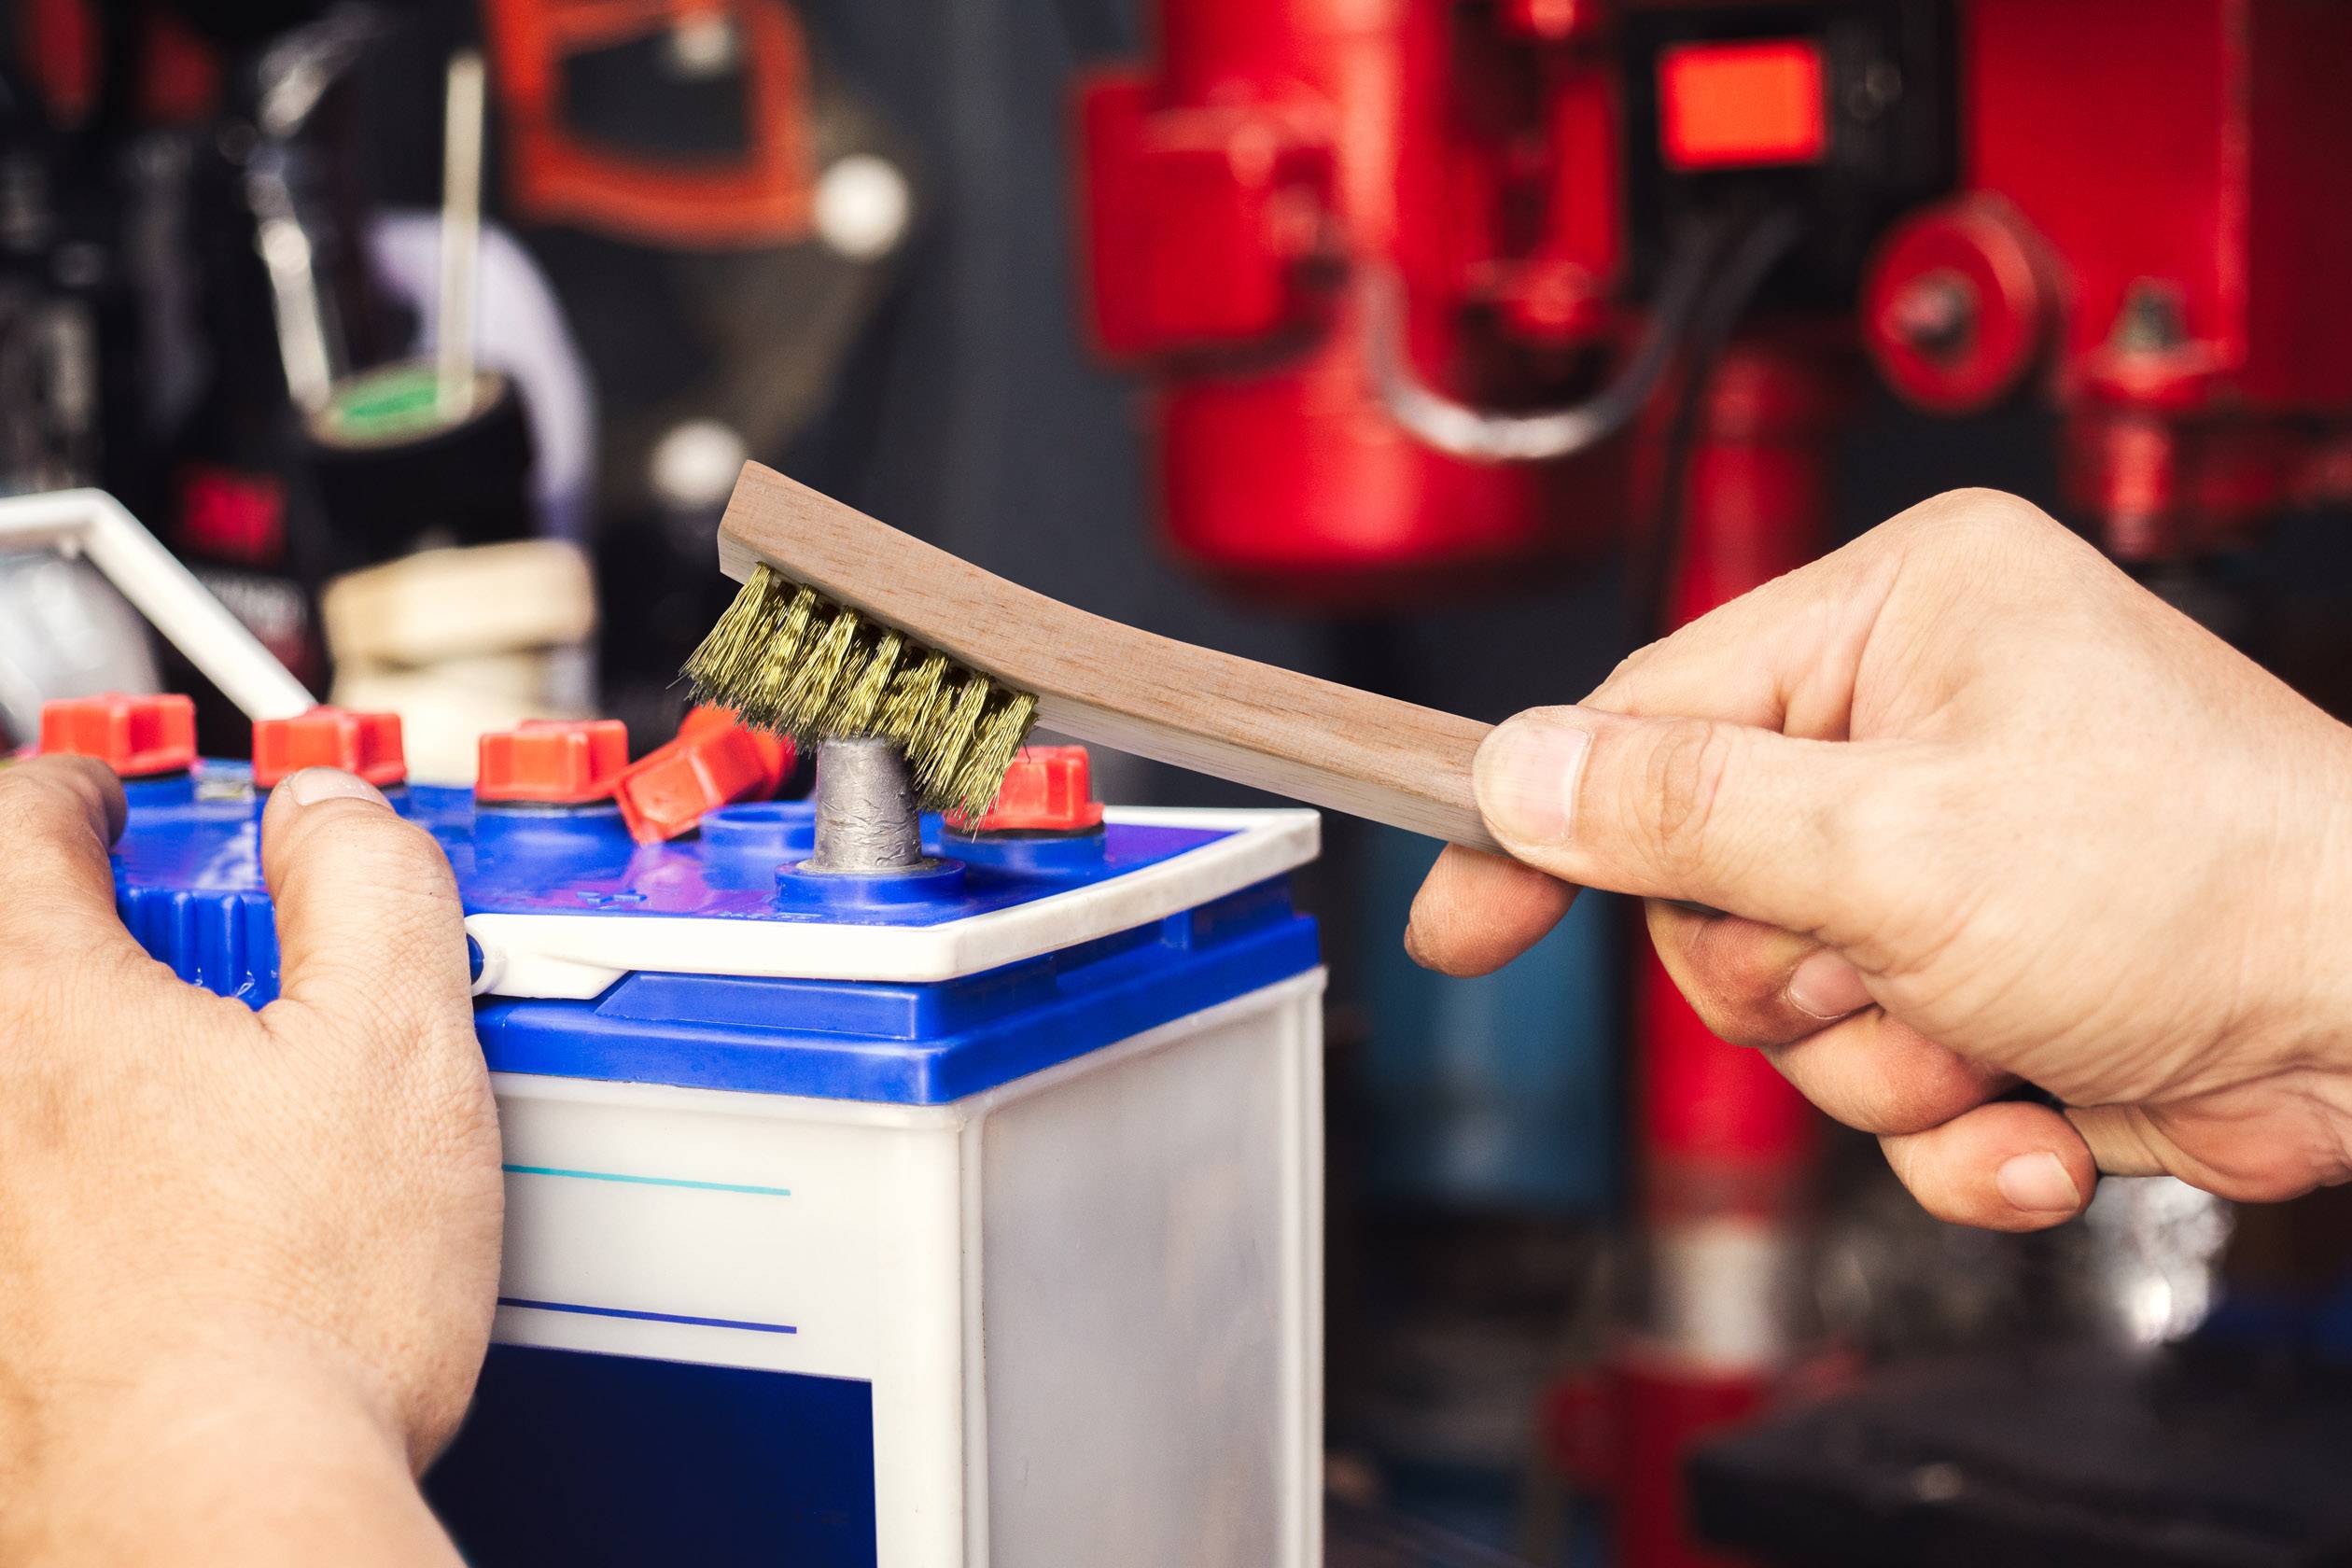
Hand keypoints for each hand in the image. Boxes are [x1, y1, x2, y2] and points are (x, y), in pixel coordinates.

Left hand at [0, 757, 499, 1565]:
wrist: (210, 1519)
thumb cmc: (296, 1313)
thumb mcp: (399, 1048)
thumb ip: (371, 887)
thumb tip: (333, 816)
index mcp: (41, 1008)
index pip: (18, 828)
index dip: (78, 793)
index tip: (107, 801)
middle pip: (3, 964)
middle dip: (81, 939)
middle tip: (181, 962)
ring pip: (19, 1094)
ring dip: (79, 1065)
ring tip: (200, 1106)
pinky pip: (20, 1204)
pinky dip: (69, 1181)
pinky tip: (167, 1231)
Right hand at [1409, 489, 2351, 1230]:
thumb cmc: (2214, 884)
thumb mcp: (1896, 843)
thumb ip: (1680, 812)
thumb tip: (1520, 772)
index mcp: (1901, 613)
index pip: (1648, 714)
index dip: (1549, 827)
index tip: (1462, 919)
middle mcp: (1923, 716)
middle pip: (1708, 878)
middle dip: (1784, 975)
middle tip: (1872, 977)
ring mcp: (1961, 848)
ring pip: (1790, 998)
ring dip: (1876, 1063)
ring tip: (1987, 1048)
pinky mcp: (1998, 967)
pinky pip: (1885, 1071)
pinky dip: (1954, 1127)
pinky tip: (2044, 1120)